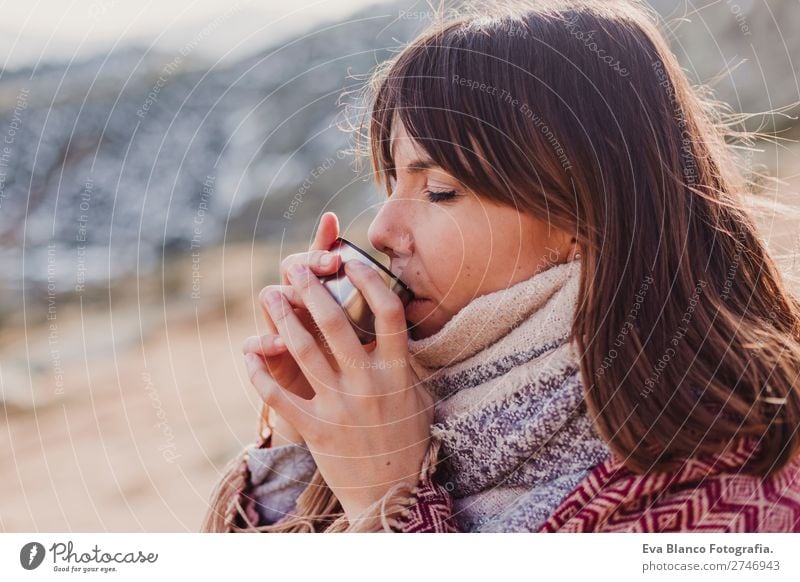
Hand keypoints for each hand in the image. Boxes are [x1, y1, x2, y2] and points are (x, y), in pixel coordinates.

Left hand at [243, 255, 433, 521]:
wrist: (392, 492)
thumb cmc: (408, 436)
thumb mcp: (417, 392)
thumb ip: (403, 357)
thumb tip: (392, 320)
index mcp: (396, 369)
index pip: (387, 310)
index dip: (368, 278)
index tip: (350, 259)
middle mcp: (367, 383)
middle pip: (335, 322)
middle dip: (312, 287)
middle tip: (296, 265)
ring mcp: (340, 405)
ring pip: (302, 350)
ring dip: (281, 317)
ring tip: (269, 293)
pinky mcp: (315, 428)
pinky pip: (278, 395)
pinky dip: (259, 372)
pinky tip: (248, 352)